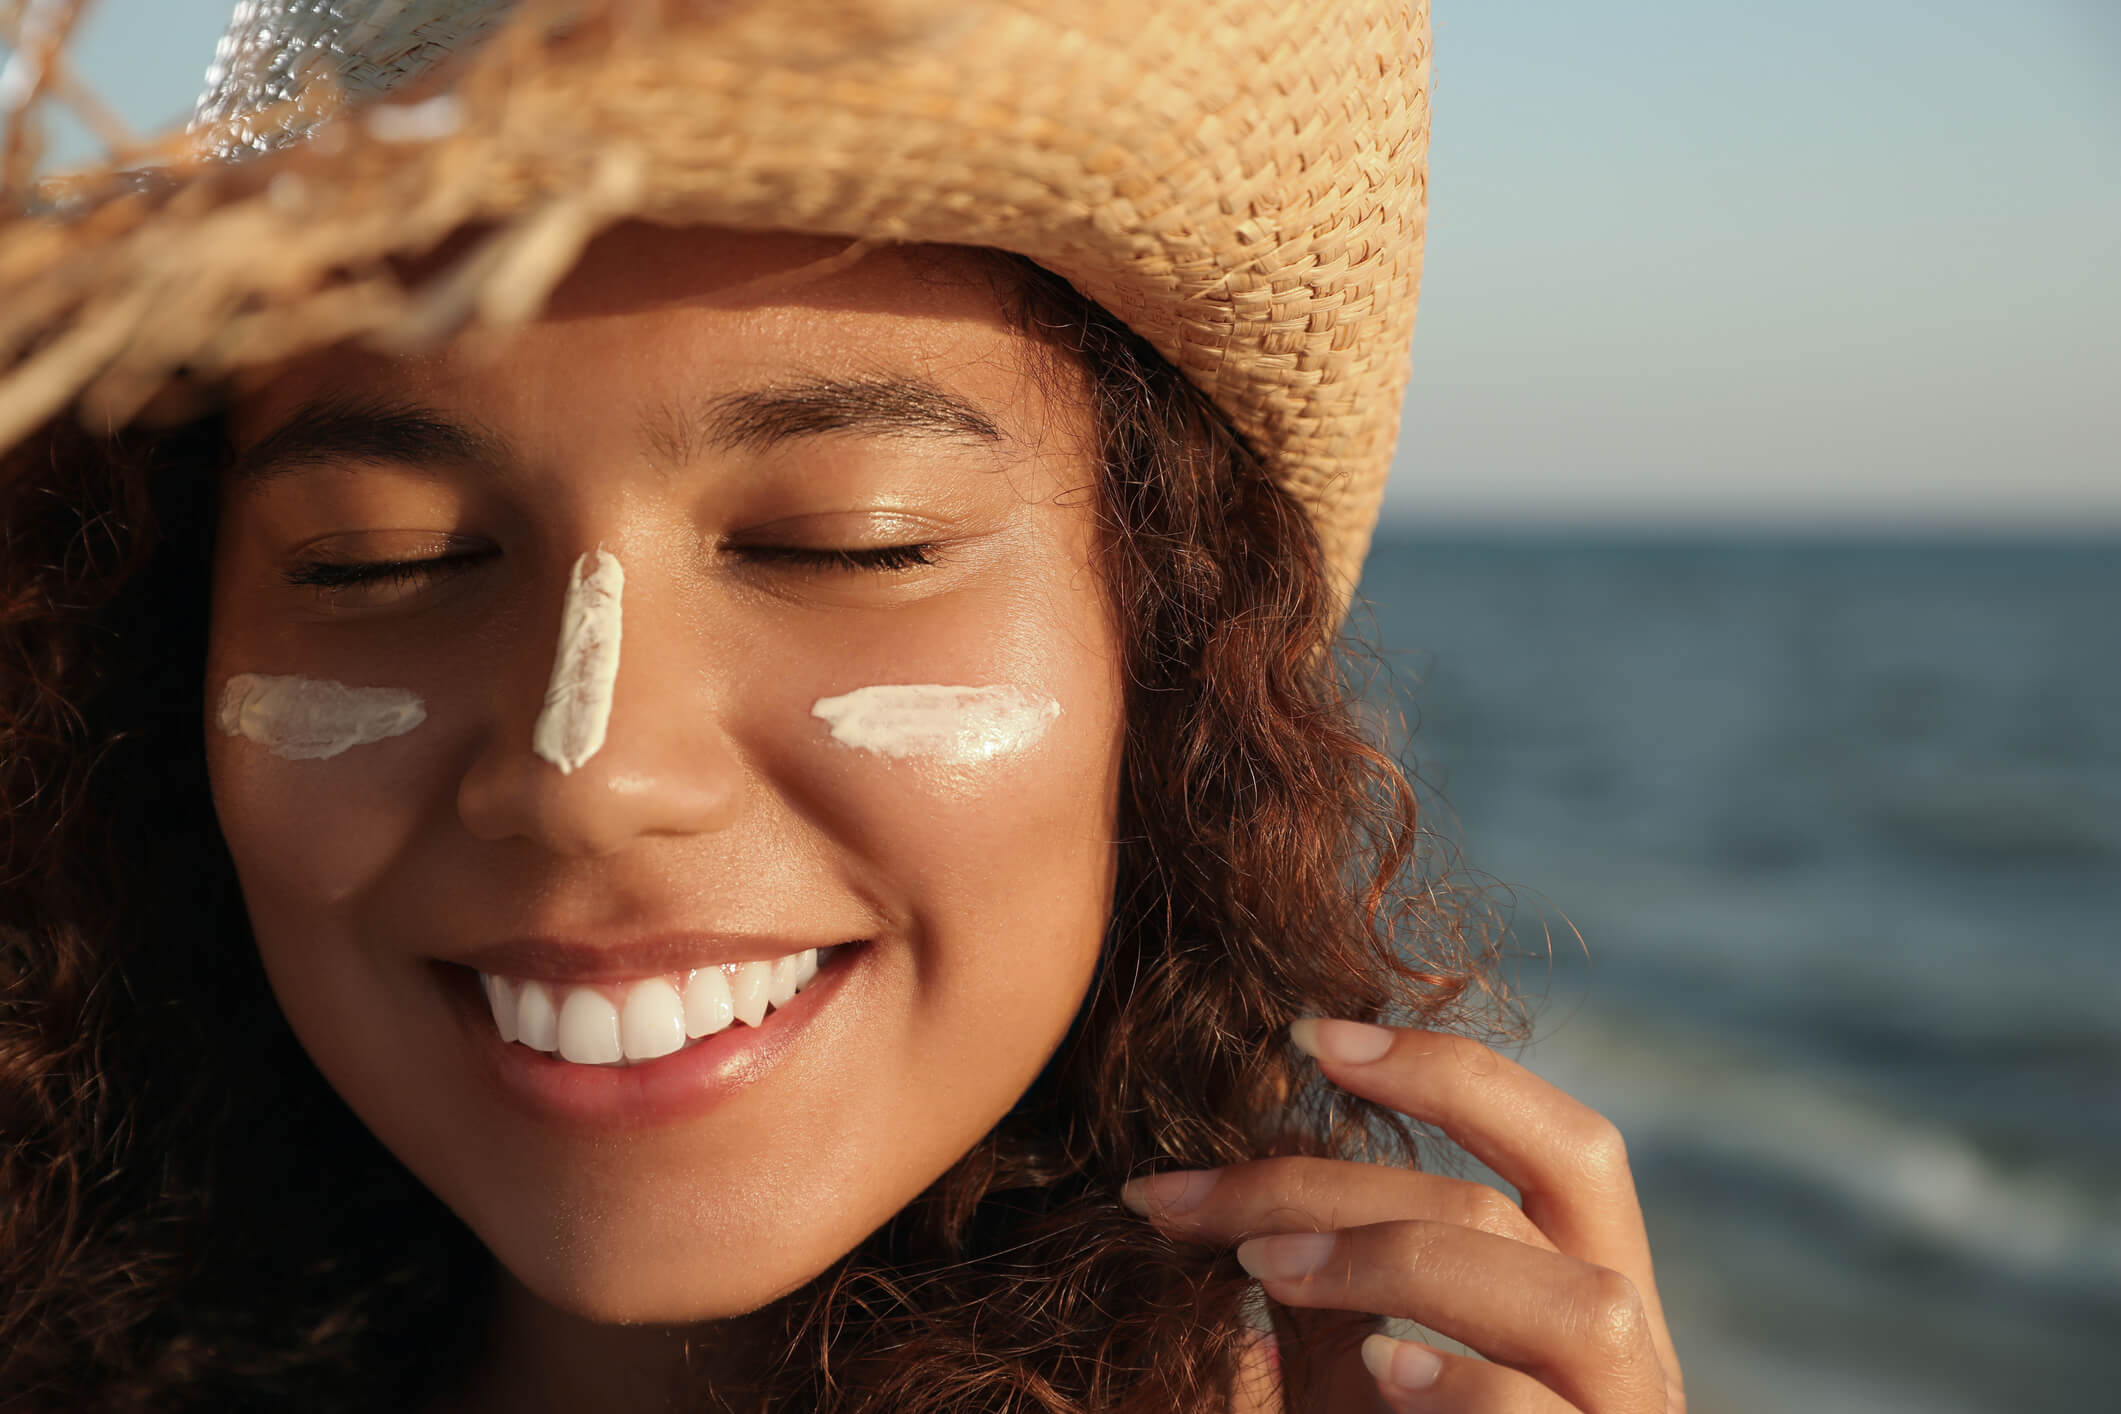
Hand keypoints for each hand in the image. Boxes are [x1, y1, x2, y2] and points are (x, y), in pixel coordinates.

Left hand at [1120, 1019, 1684, 1411]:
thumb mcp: (1351, 1377)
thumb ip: (1324, 1286)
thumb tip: (1231, 1182)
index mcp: (1585, 1297)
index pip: (1567, 1146)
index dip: (1452, 1070)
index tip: (1306, 1035)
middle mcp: (1635, 1362)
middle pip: (1535, 1206)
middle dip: (1347, 1179)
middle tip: (1192, 1198)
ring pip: (1582, 1305)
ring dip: (1408, 1263)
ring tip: (1265, 1272)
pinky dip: (1469, 1386)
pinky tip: (1379, 1369)